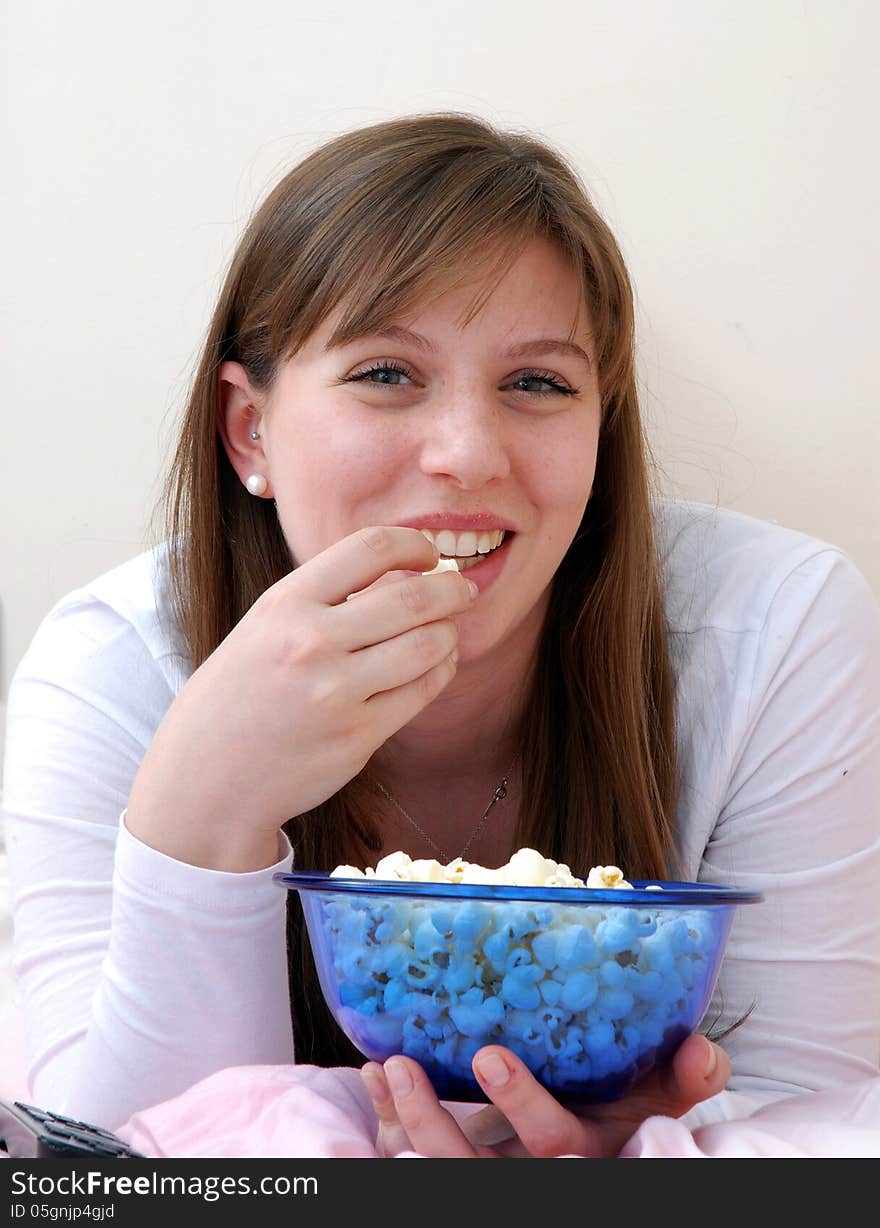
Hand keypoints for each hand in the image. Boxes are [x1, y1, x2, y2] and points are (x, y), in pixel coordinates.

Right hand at [127, 527, 475, 866]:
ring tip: (447, 631)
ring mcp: (336, 694)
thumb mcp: (264, 627)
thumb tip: (402, 572)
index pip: (370, 548)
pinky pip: (421, 692)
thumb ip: (322, 599)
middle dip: (452, 590)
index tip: (428, 554)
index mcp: (285, 604)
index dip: (412, 543)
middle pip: (413, 598)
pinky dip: (441, 670)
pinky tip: (438, 663)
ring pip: (428, 645)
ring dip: (449, 632)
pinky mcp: (357, 737)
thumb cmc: (240, 695)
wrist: (207, 778)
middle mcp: (311, 643)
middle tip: (462, 591)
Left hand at [361, 1034, 730, 1157]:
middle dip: (438, 1123)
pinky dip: (388, 1122)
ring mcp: (493, 1173)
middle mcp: (532, 1175)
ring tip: (384, 1066)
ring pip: (440, 1168)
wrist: (602, 1139)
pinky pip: (413, 1158)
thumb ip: (685, 1077)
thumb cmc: (627, 1110)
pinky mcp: (459, 1167)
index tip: (487, 1054)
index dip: (519, 1104)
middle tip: (406, 1064)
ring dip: (405, 1120)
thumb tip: (705, 1051)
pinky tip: (370, 1077)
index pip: (551, 1144)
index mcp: (584, 1153)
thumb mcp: (661, 1097)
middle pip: (476, 1171)